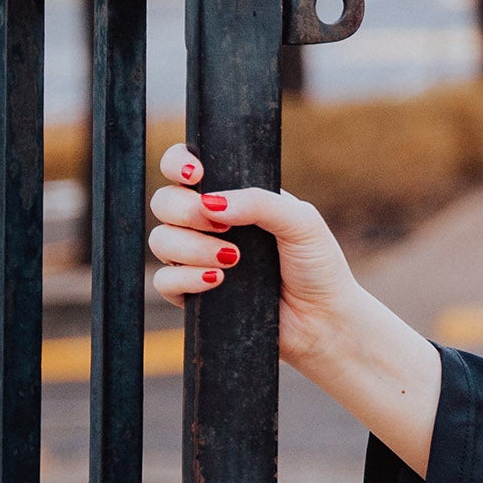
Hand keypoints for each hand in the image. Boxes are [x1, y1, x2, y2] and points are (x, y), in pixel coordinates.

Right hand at [146, 142, 362, 367]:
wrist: (321, 319)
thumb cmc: (317, 265)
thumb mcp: (301, 222)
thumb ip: (260, 202)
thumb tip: (212, 201)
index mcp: (235, 198)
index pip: (188, 169)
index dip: (178, 163)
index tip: (195, 174)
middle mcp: (210, 225)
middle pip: (164, 202)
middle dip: (184, 209)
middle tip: (221, 224)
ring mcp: (197, 259)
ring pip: (160, 240)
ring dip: (190, 247)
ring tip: (232, 259)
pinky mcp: (192, 293)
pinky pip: (162, 280)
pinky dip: (185, 278)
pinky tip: (217, 281)